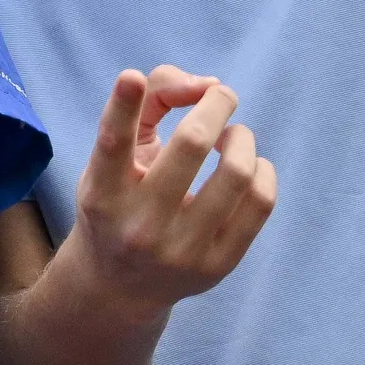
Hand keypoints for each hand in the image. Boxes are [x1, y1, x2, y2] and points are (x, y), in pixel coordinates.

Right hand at [64, 66, 274, 317]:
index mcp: (103, 195)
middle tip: (219, 95)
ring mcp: (182, 250)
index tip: (130, 77)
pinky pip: (260, 201)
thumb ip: (147, 107)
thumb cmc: (118, 205)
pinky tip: (249, 167)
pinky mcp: (219, 265)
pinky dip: (261, 170)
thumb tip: (207, 85)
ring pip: (236, 172)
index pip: (112, 145)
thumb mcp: (111, 162)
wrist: (120, 286)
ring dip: (241, 138)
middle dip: (215, 105)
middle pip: (190, 144)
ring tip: (233, 136)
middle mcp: (139, 225)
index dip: (123, 107)